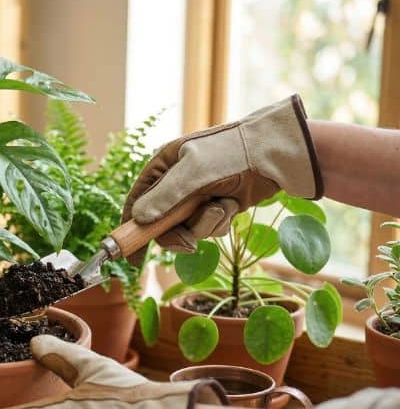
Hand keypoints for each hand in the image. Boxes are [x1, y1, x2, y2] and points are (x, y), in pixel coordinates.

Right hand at [123, 94, 321, 263]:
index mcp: (163, 166)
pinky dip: (220, 222)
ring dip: (205, 225)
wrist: (276, 154)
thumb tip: (139, 218)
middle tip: (187, 245)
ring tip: (222, 207)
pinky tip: (232, 205)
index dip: (131, 227)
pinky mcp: (216, 206)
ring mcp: (197, 196)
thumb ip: (164, 196)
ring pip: (187, 228)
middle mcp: (176, 182)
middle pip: (161, 223)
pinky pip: (208, 227)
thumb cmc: (231, 153)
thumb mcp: (193, 172)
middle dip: (176, 234)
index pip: (137, 200)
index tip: (131, 255)